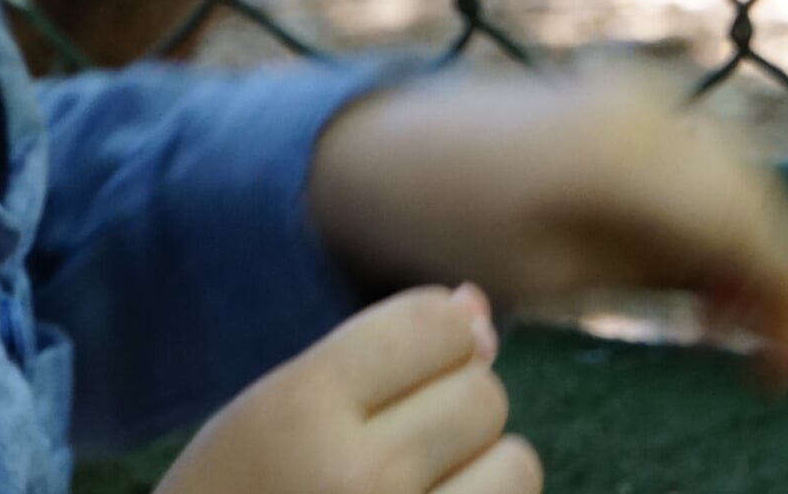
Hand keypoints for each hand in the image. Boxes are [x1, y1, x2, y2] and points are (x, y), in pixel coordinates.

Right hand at [155, 285, 533, 493]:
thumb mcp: (271, 411)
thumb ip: (372, 354)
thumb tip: (481, 312)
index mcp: (301, 409)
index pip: (435, 325)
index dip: (438, 340)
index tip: (404, 375)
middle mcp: (356, 476)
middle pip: (482, 394)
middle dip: (452, 413)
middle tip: (394, 450)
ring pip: (516, 465)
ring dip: (482, 475)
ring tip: (419, 493)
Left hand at [306, 70, 787, 388]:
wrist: (388, 147)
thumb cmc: (456, 225)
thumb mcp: (557, 276)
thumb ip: (661, 275)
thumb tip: (757, 299)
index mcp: (626, 160)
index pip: (746, 228)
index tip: (782, 370)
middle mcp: (651, 110)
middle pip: (757, 198)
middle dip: (780, 280)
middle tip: (763, 363)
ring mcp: (646, 93)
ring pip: (742, 177)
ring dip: (750, 248)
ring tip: (714, 321)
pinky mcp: (636, 96)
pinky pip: (709, 156)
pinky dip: (719, 214)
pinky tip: (697, 275)